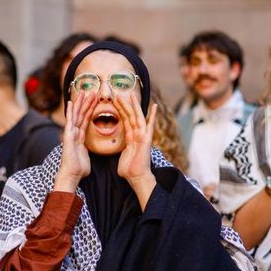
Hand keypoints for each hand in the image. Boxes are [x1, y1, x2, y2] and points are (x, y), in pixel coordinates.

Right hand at [55, 90, 97, 191]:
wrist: (72, 175)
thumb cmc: (79, 169)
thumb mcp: (87, 156)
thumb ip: (87, 150)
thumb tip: (90, 151)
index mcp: (79, 137)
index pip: (85, 120)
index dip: (90, 110)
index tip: (95, 100)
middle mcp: (74, 133)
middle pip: (81, 114)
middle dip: (86, 103)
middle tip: (92, 91)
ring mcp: (70, 134)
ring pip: (76, 115)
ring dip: (81, 103)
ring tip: (85, 92)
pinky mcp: (68, 136)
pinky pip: (70, 121)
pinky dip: (70, 111)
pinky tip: (70, 102)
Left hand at [114, 93, 157, 208]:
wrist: (136, 177)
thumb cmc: (129, 170)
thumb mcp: (120, 155)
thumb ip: (120, 149)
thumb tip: (116, 149)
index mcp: (131, 137)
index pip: (125, 120)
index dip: (120, 110)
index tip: (115, 100)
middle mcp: (137, 134)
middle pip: (130, 115)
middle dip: (125, 104)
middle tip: (118, 92)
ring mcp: (143, 136)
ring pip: (137, 117)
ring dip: (133, 105)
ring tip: (129, 94)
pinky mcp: (146, 140)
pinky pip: (149, 126)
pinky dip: (152, 116)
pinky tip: (155, 106)